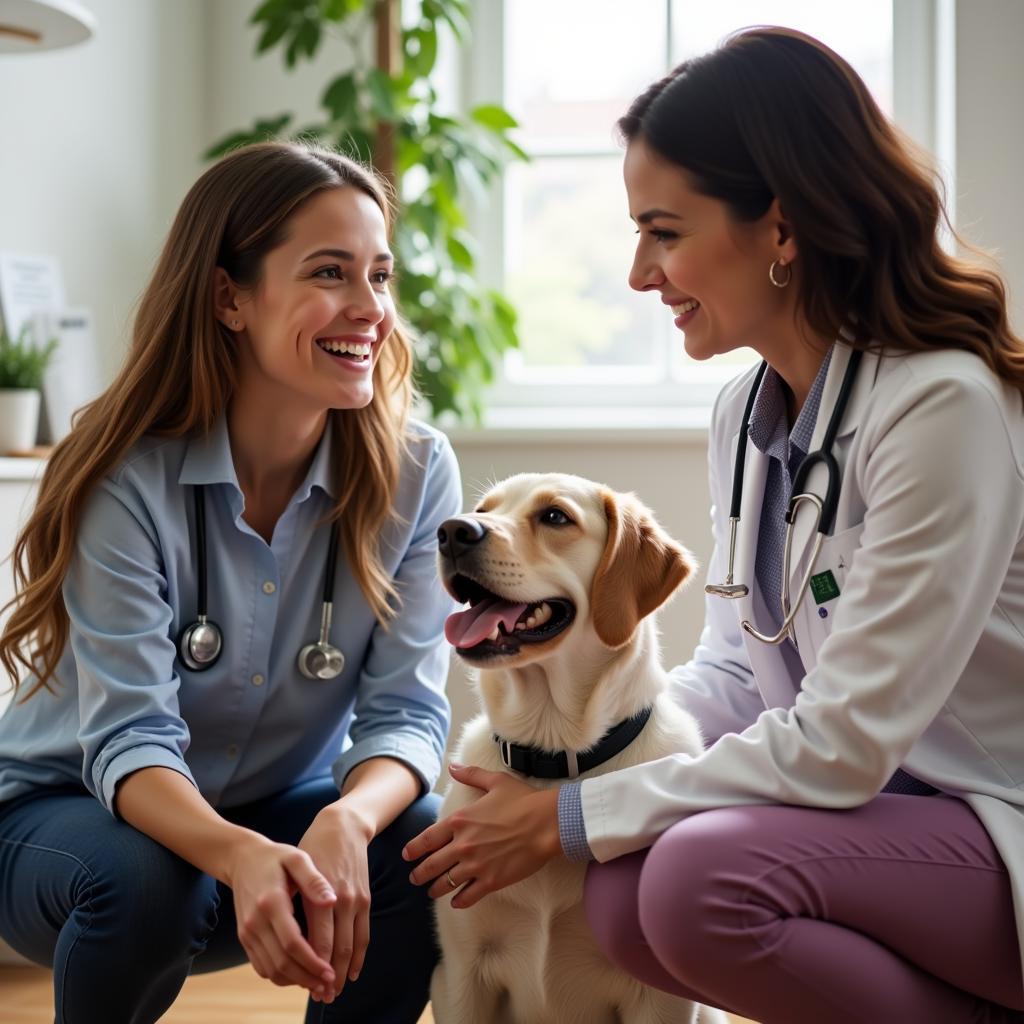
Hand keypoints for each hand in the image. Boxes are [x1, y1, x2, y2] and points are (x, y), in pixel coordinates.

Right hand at [224, 835, 336, 998]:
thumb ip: (314, 879)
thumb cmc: (276, 857)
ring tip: (317, 982)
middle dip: (306, 977)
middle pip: (281, 962)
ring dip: (294, 980)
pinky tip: (300, 973)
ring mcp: (247, 932)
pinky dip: (281, 975)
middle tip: (328, 984)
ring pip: (270, 969)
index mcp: (271, 902)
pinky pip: (262, 966)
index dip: (312, 961)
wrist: (242, 859)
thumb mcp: (297, 858)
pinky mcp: (245, 938)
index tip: (330, 972)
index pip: (291, 942)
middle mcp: (255, 921)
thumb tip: (333, 899)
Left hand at [298, 803, 374, 1002]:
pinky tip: (353, 971)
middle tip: (322, 997)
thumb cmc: (313, 848)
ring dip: (345, 971)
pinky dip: (359, 956)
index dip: (313, 967)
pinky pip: (364, 934)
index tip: (308, 986)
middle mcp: (343, 901)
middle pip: (337, 949)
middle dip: (329, 976)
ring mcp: (357, 901)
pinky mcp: (365, 900)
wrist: (343, 826)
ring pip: (352, 945)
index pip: (318, 942)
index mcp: (321, 896)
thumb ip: (297, 901)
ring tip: (335, 990)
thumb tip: (293, 934)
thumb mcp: (298, 869)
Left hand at [402, 763, 561, 907]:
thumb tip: (453, 766)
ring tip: (432, 892)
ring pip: (446, 883)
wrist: (546, 823)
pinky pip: (468, 896)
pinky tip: (456, 902)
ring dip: (436, 889)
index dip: (414, 849)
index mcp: (460, 820)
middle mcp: (463, 845)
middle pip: (432, 865)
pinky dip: (459, 901)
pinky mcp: (491, 881)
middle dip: (420, 874)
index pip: (427, 839)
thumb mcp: (495, 781)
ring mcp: (475, 865)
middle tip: (414, 879)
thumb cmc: (523, 800)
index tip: (406, 856)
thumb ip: (471, 775)